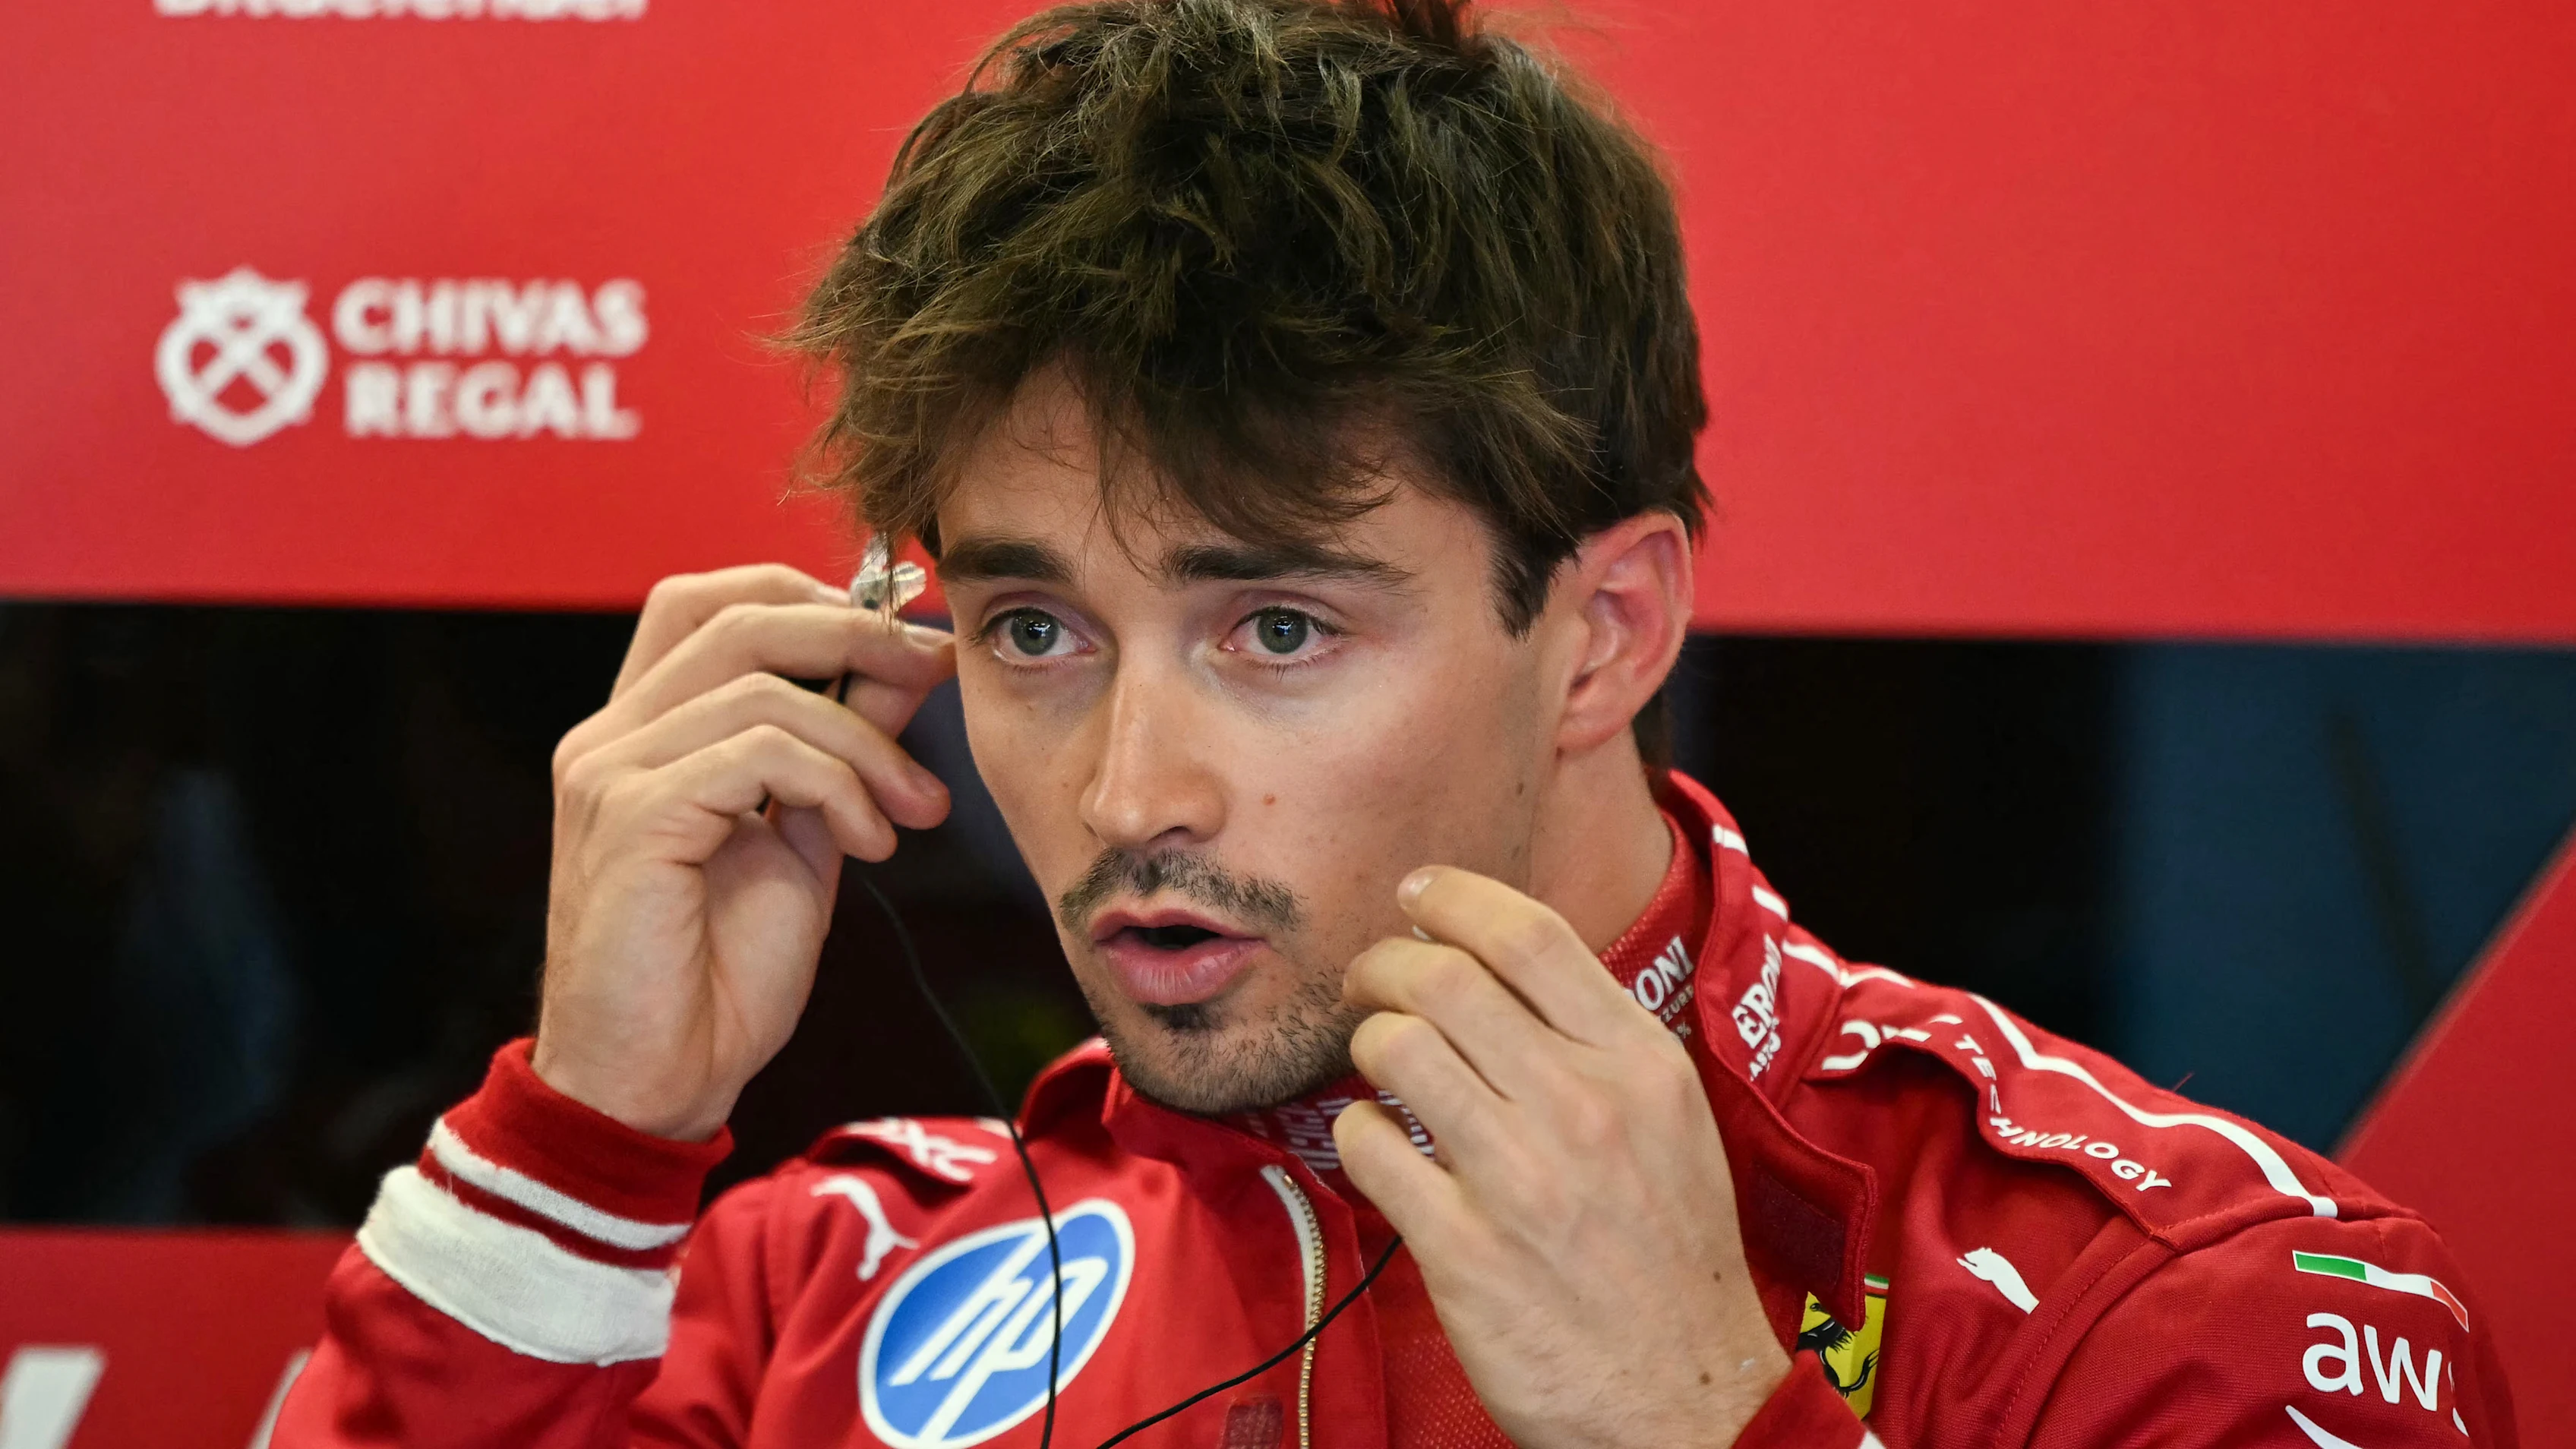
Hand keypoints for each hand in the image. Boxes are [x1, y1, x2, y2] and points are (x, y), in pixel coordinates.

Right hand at [532, 564, 957, 1140]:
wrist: (654, 1085)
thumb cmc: (717, 976)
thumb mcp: (805, 837)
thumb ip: (840, 749)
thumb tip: (904, 665)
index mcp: (644, 733)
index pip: (712, 603)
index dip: (813, 597)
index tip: (908, 641)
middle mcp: (612, 737)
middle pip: (739, 616)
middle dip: (859, 634)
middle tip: (938, 673)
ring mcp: (611, 773)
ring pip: (764, 689)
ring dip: (868, 745)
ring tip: (911, 811)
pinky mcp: (631, 818)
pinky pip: (756, 753)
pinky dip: (837, 786)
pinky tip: (867, 845)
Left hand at [1332, 867, 1790, 1448]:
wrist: (1684, 1400)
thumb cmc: (1671, 1260)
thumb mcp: (1672, 1124)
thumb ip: (1597, 1043)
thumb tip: (1502, 968)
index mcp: (1640, 1065)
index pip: (1529, 935)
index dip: (1454, 897)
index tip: (1415, 896)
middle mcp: (1582, 1106)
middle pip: (1443, 977)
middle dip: (1383, 963)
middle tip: (1367, 980)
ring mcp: (1519, 1177)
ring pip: (1395, 1049)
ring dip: (1365, 1042)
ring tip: (1374, 1061)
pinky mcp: (1463, 1248)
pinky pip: (1370, 1147)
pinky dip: (1358, 1131)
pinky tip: (1381, 1144)